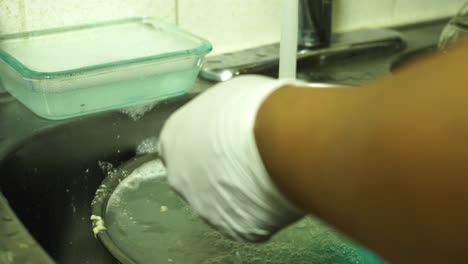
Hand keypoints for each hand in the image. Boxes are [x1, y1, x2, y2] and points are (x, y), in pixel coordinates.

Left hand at [160, 75, 303, 241]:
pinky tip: (274, 190)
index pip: (179, 146)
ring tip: (267, 171)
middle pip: (197, 177)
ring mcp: (204, 207)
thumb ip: (218, 114)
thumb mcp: (228, 94)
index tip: (223, 141)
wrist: (276, 140)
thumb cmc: (252, 111)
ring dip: (239, 190)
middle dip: (220, 170)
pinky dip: (260, 208)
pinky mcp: (234, 228)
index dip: (204, 143)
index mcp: (173, 139)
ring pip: (222, 200)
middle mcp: (180, 177)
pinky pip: (247, 219)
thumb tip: (229, 116)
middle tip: (247, 158)